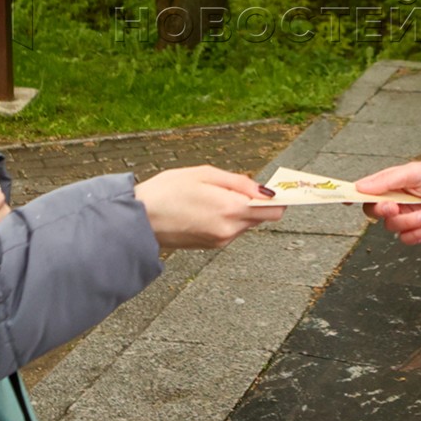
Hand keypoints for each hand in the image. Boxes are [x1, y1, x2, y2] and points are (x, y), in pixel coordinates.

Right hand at [134, 165, 284, 249]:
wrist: (139, 219)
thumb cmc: (167, 191)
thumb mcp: (205, 174)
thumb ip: (238, 182)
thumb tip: (264, 190)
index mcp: (231, 209)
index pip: (274, 210)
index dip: (280, 198)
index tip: (281, 188)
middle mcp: (230, 230)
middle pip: (262, 217)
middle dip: (257, 202)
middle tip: (241, 186)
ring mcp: (220, 241)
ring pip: (245, 223)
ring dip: (239, 209)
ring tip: (213, 195)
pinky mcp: (211, 246)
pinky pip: (230, 230)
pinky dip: (226, 218)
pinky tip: (206, 207)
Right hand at [356, 161, 420, 244]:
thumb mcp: (414, 172)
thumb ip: (387, 180)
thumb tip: (360, 187)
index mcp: (391, 185)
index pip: (366, 191)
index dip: (353, 195)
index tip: (343, 199)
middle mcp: (396, 202)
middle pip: (373, 212)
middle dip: (381, 211)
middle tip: (393, 207)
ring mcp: (406, 218)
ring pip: (391, 227)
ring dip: (408, 221)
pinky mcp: (418, 232)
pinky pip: (406, 239)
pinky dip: (417, 232)